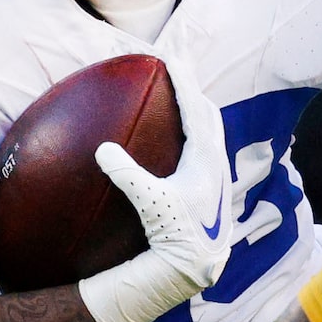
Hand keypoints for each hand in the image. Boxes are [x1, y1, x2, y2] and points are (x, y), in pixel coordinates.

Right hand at [79, 74, 235, 321]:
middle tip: (176, 72)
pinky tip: (180, 145)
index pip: (195, 107)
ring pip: (212, 131)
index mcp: (206, 156)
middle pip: (208, 113)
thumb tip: (102, 149)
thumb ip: (127, 173)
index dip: (183, 80)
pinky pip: (207, 148)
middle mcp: (217, 161)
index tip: (170, 57)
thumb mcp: (149, 201)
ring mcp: (218, 175)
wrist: (199, 264)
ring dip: (197, 112)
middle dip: (192, 90)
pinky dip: (196, 134)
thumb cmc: (177, 233)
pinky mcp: (214, 189)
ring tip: (180, 101)